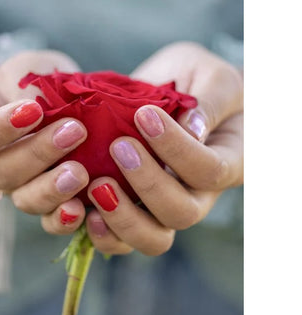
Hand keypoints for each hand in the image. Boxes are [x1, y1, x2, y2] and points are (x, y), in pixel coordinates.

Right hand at [0, 50, 90, 232]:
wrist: (61, 95)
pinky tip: (82, 208)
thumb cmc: (36, 77)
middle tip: (74, 131)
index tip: (33, 111)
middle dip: (37, 154)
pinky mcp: (48, 201)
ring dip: (52, 188)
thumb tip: (41, 114)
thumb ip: (27, 88)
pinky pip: (49, 220)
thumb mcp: (28, 70)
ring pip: (24, 200)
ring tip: (80, 172)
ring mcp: (18, 187)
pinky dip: (64, 219)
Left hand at [82, 42, 242, 255]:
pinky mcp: (136, 206)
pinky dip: (105, 233)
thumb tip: (192, 130)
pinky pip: (124, 238)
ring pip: (154, 238)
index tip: (146, 115)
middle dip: (148, 184)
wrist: (174, 88)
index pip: (209, 169)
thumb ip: (209, 101)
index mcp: (228, 160)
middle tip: (119, 147)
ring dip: (123, 218)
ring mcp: (165, 204)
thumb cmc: (199, 79)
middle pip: (181, 213)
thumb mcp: (211, 76)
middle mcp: (199, 192)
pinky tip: (86, 211)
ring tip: (97, 187)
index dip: (177, 148)